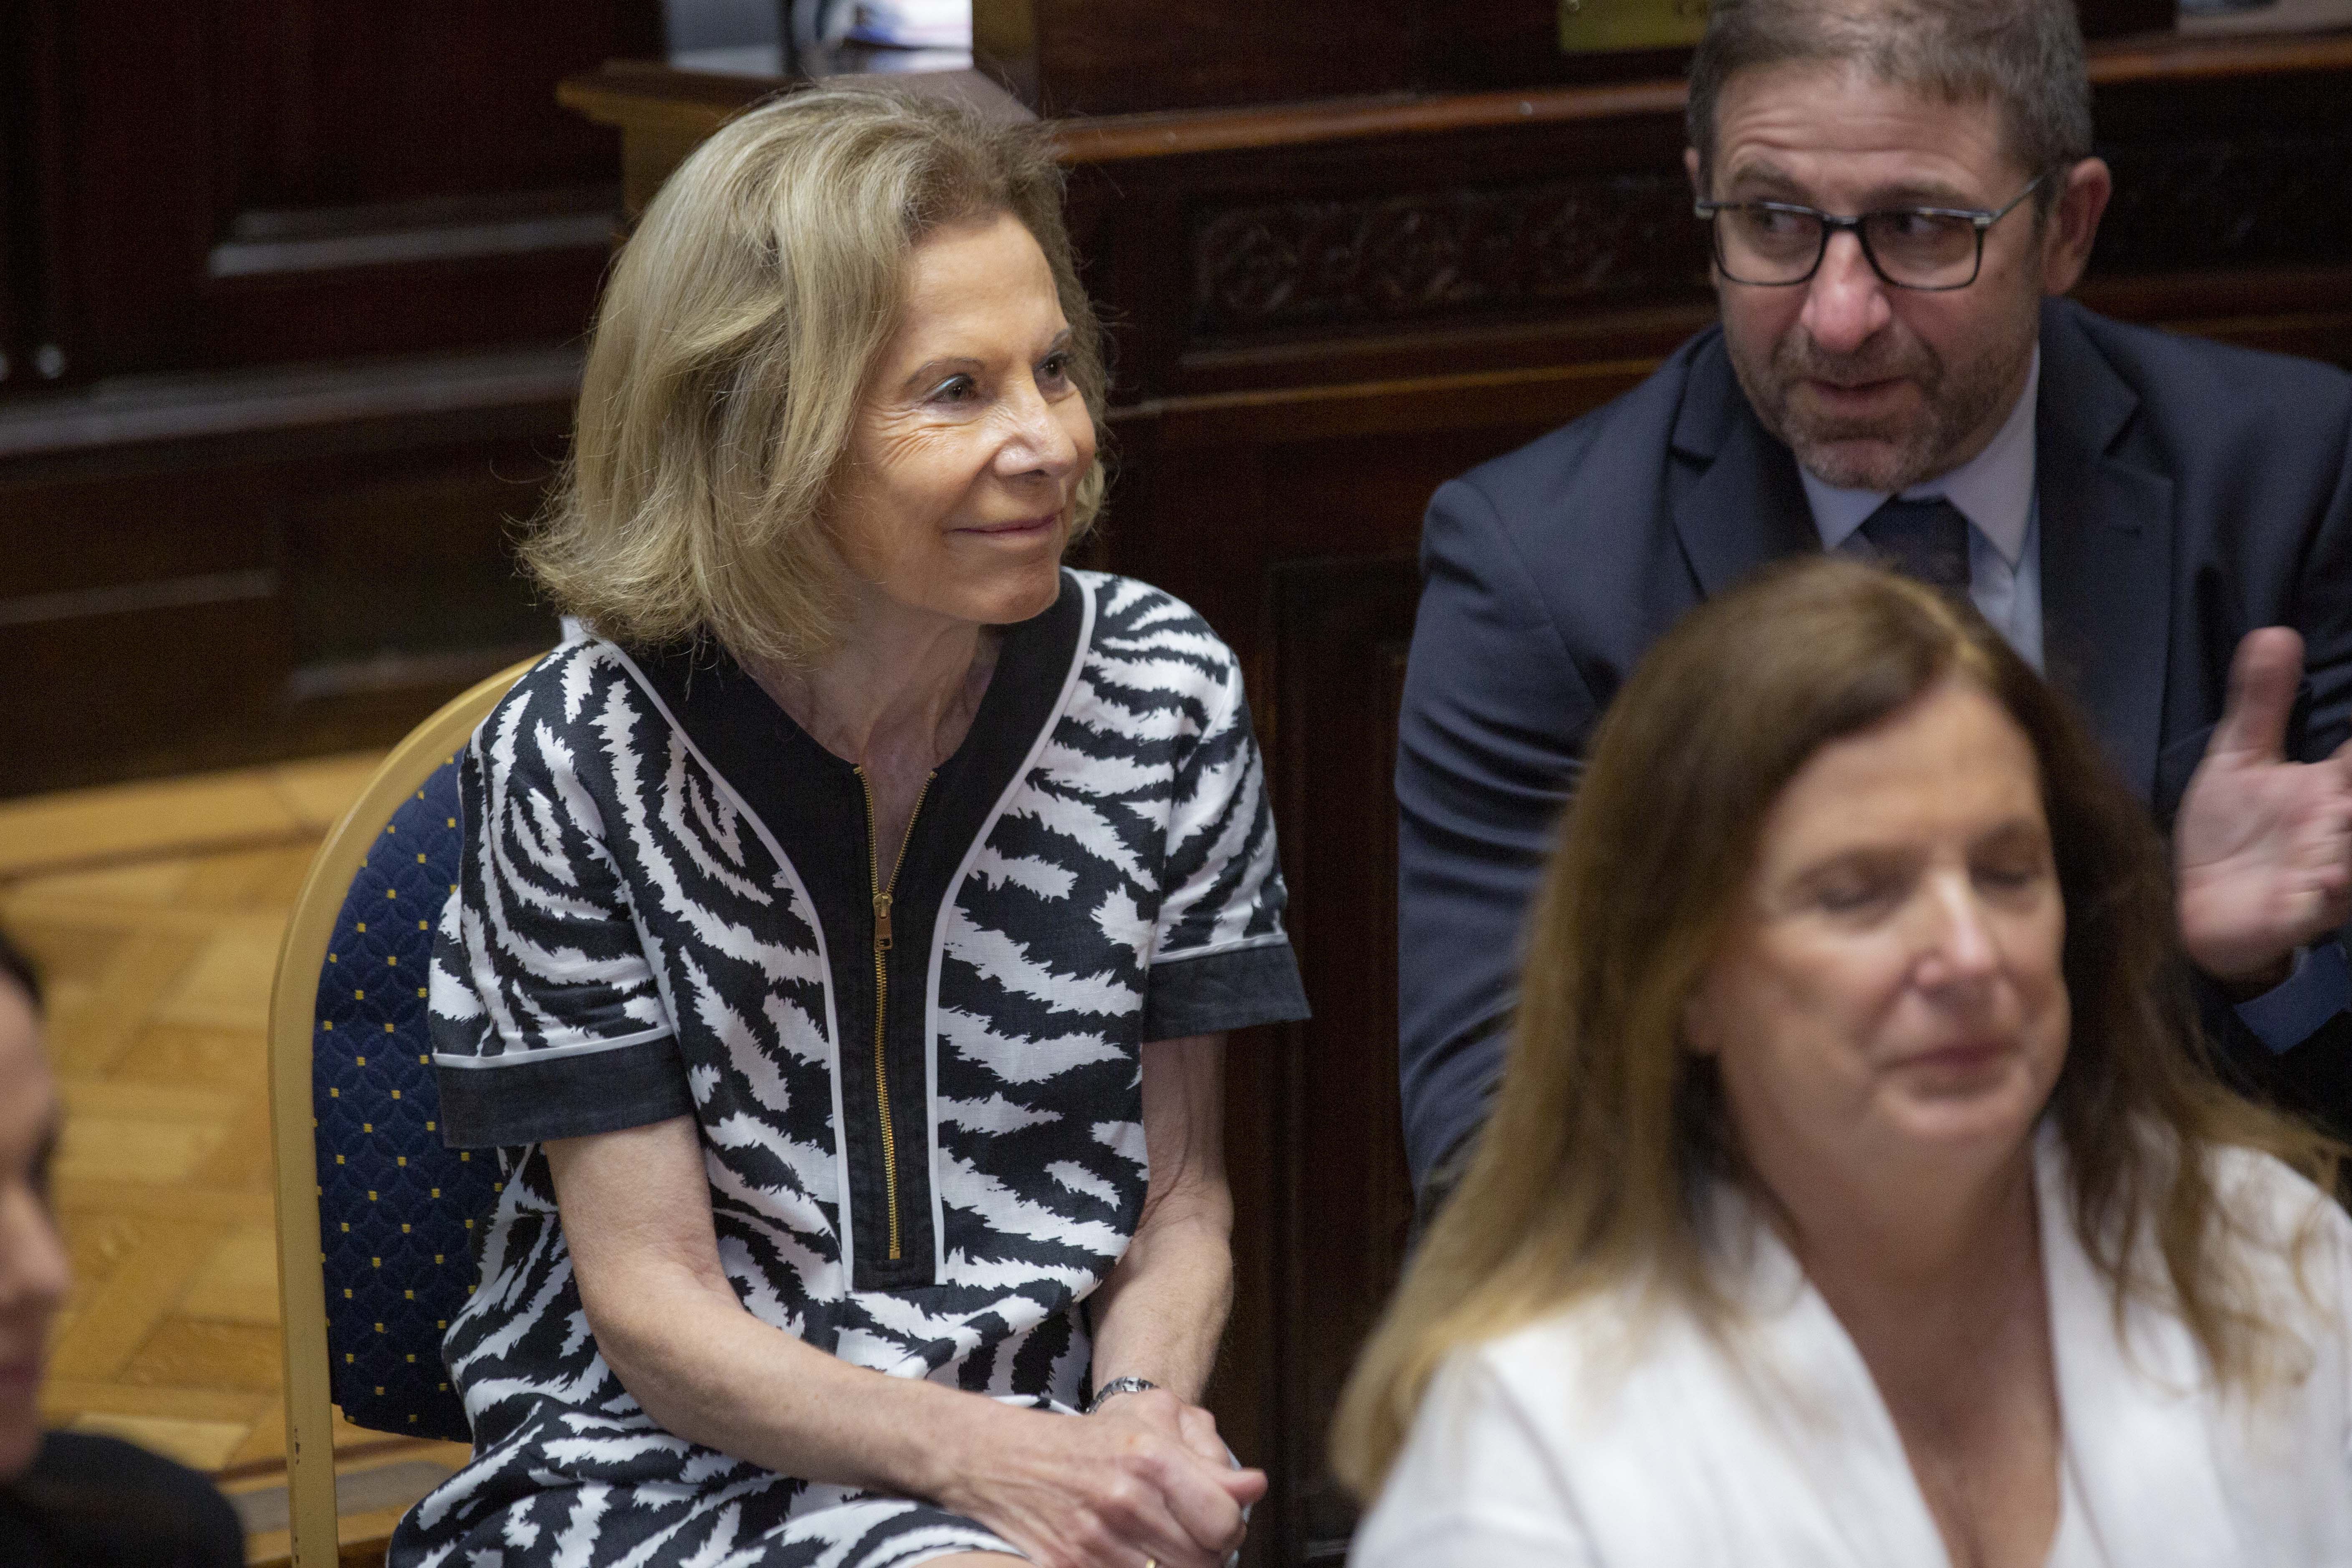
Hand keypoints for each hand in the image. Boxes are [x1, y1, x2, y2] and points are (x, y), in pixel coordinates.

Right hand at [930, 1396, 1264, 1567]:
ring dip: (1177, 1566)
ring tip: (1163, 1544)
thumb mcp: (1153, 1420)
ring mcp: (1097, 1540)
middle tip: (1193, 1535)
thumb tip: (1254, 1486)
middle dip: (1207, 1551)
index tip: (1220, 1519)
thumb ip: (1209, 1455)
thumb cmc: (1091, 1439)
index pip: (1224, 1520)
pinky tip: (1136, 1556)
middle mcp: (1125, 1500)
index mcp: (1151, 1456)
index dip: (1230, 1525)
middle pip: (1204, 1558)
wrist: (1009, 1461)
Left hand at [2176, 628, 2351, 988]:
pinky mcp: (2303, 910)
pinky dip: (2332, 892)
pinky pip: (2330, 903)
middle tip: (2338, 790)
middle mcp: (2337, 825)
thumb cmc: (2228, 833)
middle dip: (2351, 795)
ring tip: (2332, 823)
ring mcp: (2326, 869)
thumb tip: (2274, 632)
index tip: (2346, 760)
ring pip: (2351, 851)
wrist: (2195, 905)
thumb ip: (2261, 702)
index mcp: (2329, 787)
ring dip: (2344, 841)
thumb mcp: (2238, 759)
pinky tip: (2325, 880)